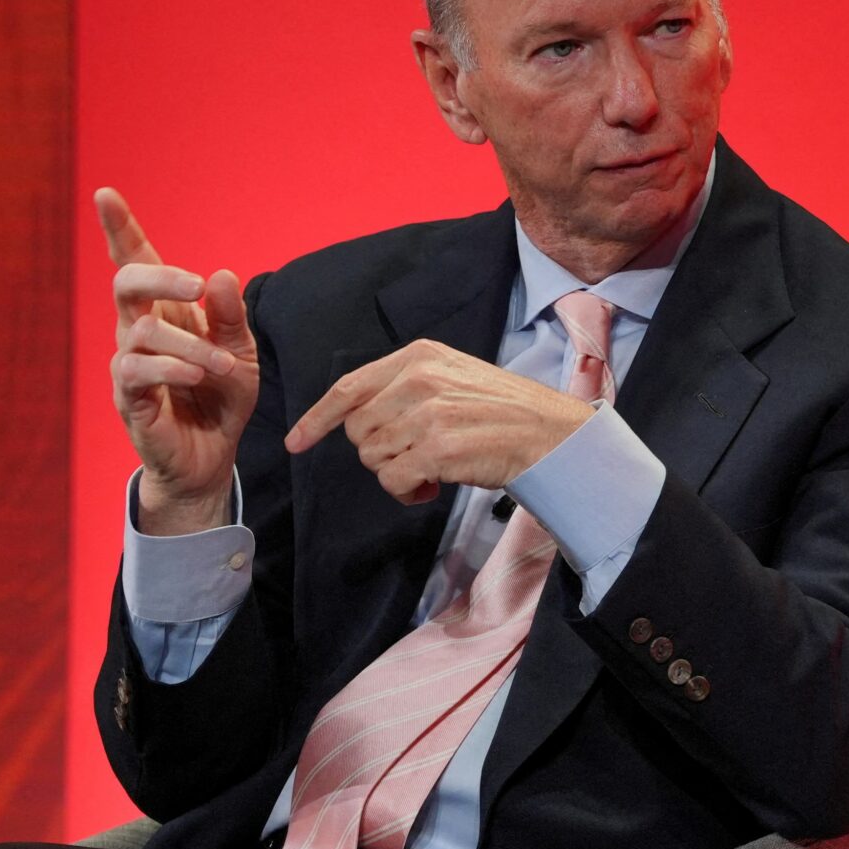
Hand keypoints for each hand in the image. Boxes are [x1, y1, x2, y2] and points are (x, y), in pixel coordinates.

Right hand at [97, 188, 257, 533]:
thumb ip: (231, 316)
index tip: (106, 194)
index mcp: (165, 311)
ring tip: (223, 367)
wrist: (211, 455)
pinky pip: (137, 370)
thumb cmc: (220, 397)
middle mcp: (138, 330)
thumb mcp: (241, 351)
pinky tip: (195, 377)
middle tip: (197, 285)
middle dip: (159, 275)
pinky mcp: (128, 398)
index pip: (136, 262)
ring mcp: (128, 363)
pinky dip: (171, 368)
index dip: (119, 229)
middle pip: (126, 282)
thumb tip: (221, 275)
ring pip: (141, 331)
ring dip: (190, 344)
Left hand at [285, 339, 593, 504]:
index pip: (349, 387)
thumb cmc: (504, 412)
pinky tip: (432, 487)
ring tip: (430, 471)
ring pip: (373, 458)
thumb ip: (405, 387)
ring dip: (396, 474)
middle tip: (414, 458)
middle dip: (378, 452)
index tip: (297, 441)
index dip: (317, 418)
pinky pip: (393, 481)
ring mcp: (428, 413)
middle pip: (357, 430)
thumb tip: (356, 419)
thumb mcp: (453, 377)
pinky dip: (407, 492)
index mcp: (419, 356)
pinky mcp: (438, 448)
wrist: (551, 434)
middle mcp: (419, 379)